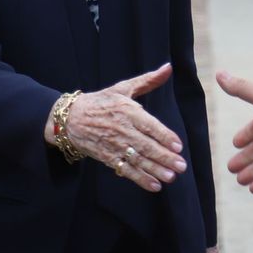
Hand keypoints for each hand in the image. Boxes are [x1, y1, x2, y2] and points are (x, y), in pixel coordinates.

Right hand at [56, 63, 186, 191]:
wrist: (70, 118)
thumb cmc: (101, 101)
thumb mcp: (123, 87)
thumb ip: (148, 80)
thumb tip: (168, 68)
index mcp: (128, 110)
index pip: (150, 126)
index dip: (165, 137)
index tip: (178, 146)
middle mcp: (122, 129)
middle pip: (146, 146)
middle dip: (165, 157)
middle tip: (181, 166)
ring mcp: (114, 144)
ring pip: (138, 160)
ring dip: (155, 170)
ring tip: (171, 177)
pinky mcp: (107, 157)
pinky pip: (125, 170)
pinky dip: (139, 178)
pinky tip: (154, 185)